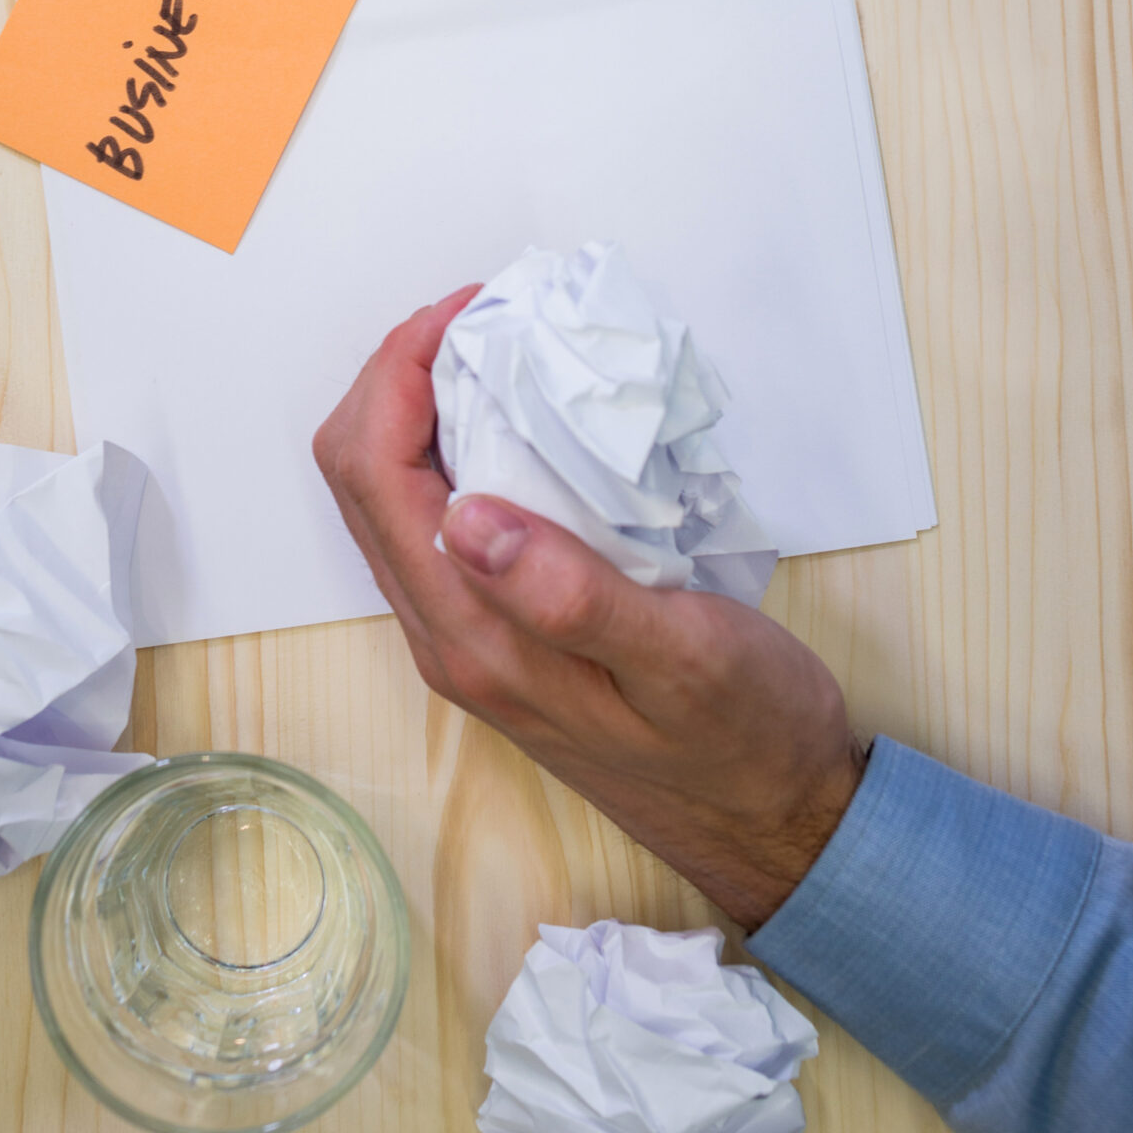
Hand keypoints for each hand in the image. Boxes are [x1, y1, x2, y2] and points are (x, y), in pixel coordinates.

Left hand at [314, 291, 868, 931]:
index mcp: (473, 638)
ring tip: (496, 350)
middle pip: (360, 478)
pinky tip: (517, 418)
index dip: (398, 373)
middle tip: (481, 317)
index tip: (470, 311)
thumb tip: (465, 515)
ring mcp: (466, 638)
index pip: (375, 475)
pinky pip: (433, 519)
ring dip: (417, 410)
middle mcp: (446, 638)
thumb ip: (568, 595)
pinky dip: (449, 448)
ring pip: (389, 497)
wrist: (771, 821)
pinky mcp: (495, 634)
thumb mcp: (681, 660)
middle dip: (395, 377)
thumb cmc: (742, 738)